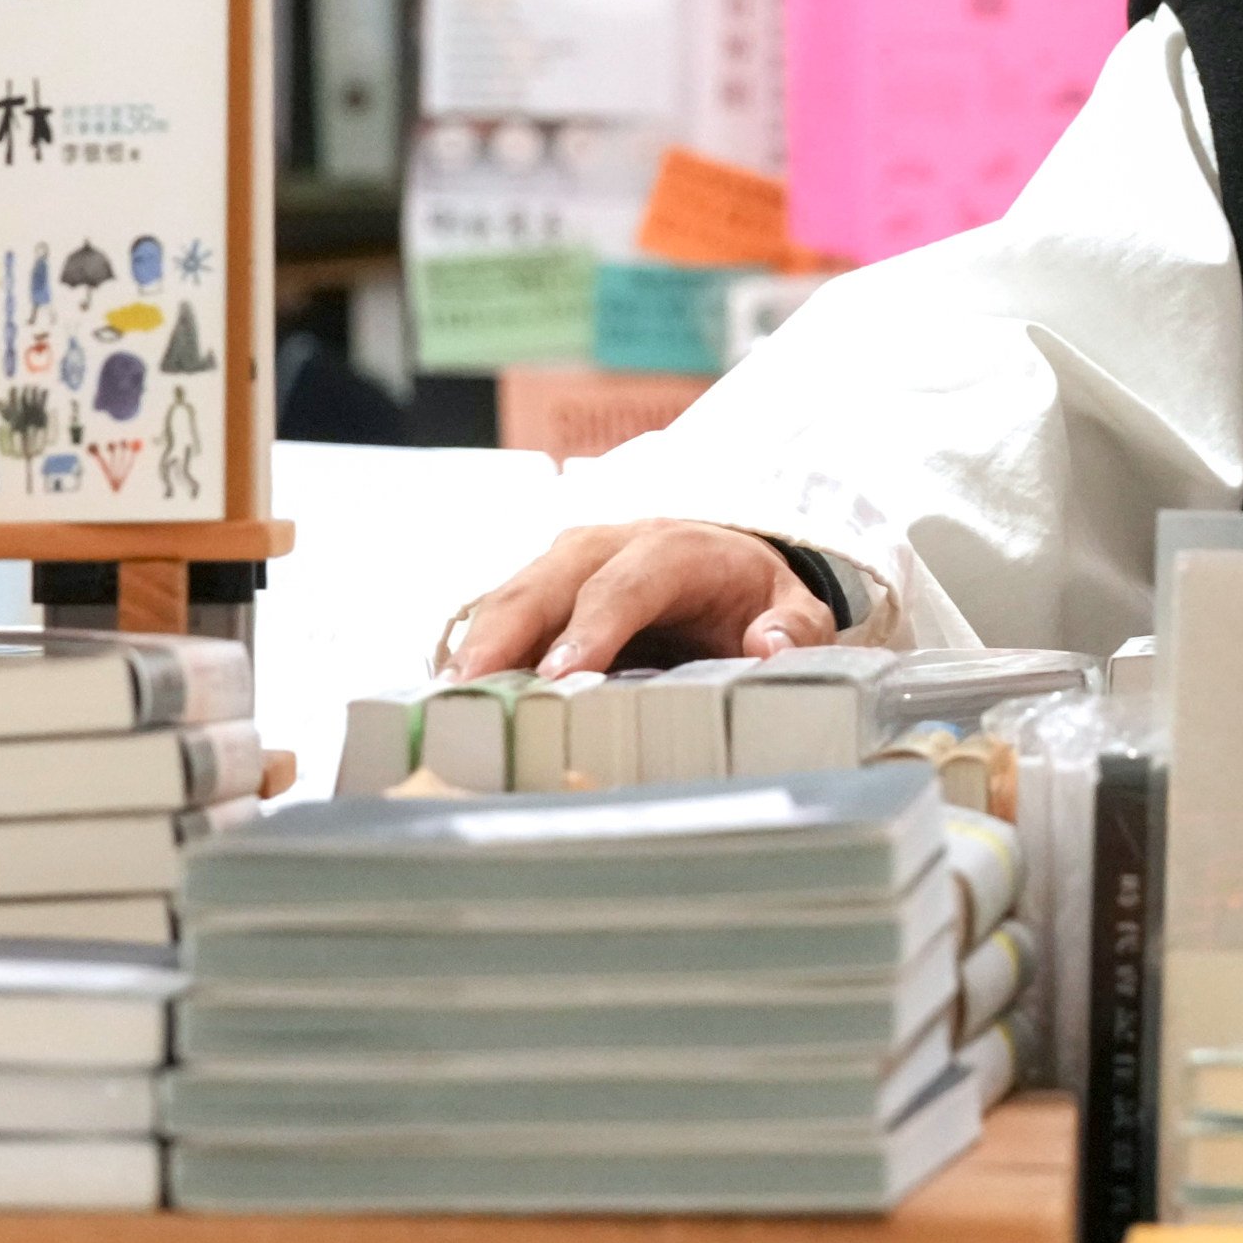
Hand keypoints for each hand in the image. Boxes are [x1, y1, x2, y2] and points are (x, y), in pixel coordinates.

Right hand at [444, 521, 834, 678]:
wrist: (730, 565)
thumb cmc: (756, 597)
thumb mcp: (797, 610)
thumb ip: (795, 628)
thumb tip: (767, 645)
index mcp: (678, 548)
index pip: (631, 581)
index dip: (593, 625)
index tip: (561, 673)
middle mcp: (612, 545)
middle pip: (552, 579)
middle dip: (509, 630)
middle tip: (471, 686)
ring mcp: (569, 564)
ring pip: (515, 593)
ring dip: (478, 641)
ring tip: (445, 697)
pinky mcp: (544, 589)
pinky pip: (503, 614)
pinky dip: (474, 649)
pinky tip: (449, 694)